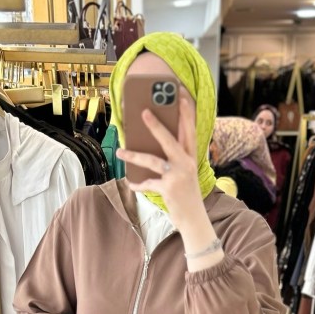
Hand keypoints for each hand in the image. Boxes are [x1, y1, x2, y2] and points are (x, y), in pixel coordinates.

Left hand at [116, 89, 204, 230]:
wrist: (194, 219)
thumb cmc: (186, 194)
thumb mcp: (185, 173)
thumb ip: (174, 158)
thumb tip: (150, 145)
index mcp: (191, 156)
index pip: (190, 129)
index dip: (186, 111)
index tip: (181, 94)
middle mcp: (186, 163)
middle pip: (170, 139)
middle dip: (156, 125)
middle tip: (143, 112)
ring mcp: (178, 176)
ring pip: (152, 160)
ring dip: (133, 155)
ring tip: (120, 150)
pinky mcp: (169, 189)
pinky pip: (148, 183)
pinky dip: (138, 184)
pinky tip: (130, 183)